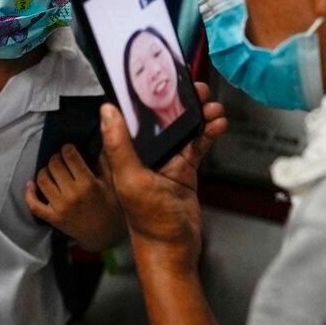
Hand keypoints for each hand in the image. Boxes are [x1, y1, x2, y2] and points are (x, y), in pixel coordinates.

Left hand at [25, 144, 125, 251]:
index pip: (70, 156)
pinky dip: (29, 192)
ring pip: (42, 180)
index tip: (69, 149)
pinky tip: (31, 184)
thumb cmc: (112, 208)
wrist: (105, 237)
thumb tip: (99, 143)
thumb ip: (105, 163)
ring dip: (45, 171)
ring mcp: (60, 207)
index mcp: (88, 184)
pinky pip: (33, 204)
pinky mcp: (52, 218)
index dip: (68, 148)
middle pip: (54, 165)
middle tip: (61, 159)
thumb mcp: (113, 185)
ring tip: (51, 170)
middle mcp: (72, 194)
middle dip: (56, 158)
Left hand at [100, 82, 226, 271]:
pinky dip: (208, 133)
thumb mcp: (130, 179)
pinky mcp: (184, 170)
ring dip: (198, 116)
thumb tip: (106, 110)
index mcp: (125, 152)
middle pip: (161, 118)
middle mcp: (144, 153)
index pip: (133, 115)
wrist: (173, 249)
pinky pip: (197, 145)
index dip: (146, 95)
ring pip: (183, 129)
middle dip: (180, 101)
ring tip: (213, 106)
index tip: (161, 76)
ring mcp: (166, 161)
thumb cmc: (148, 221)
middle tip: (196, 87)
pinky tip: (218, 124)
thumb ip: (118, 145)